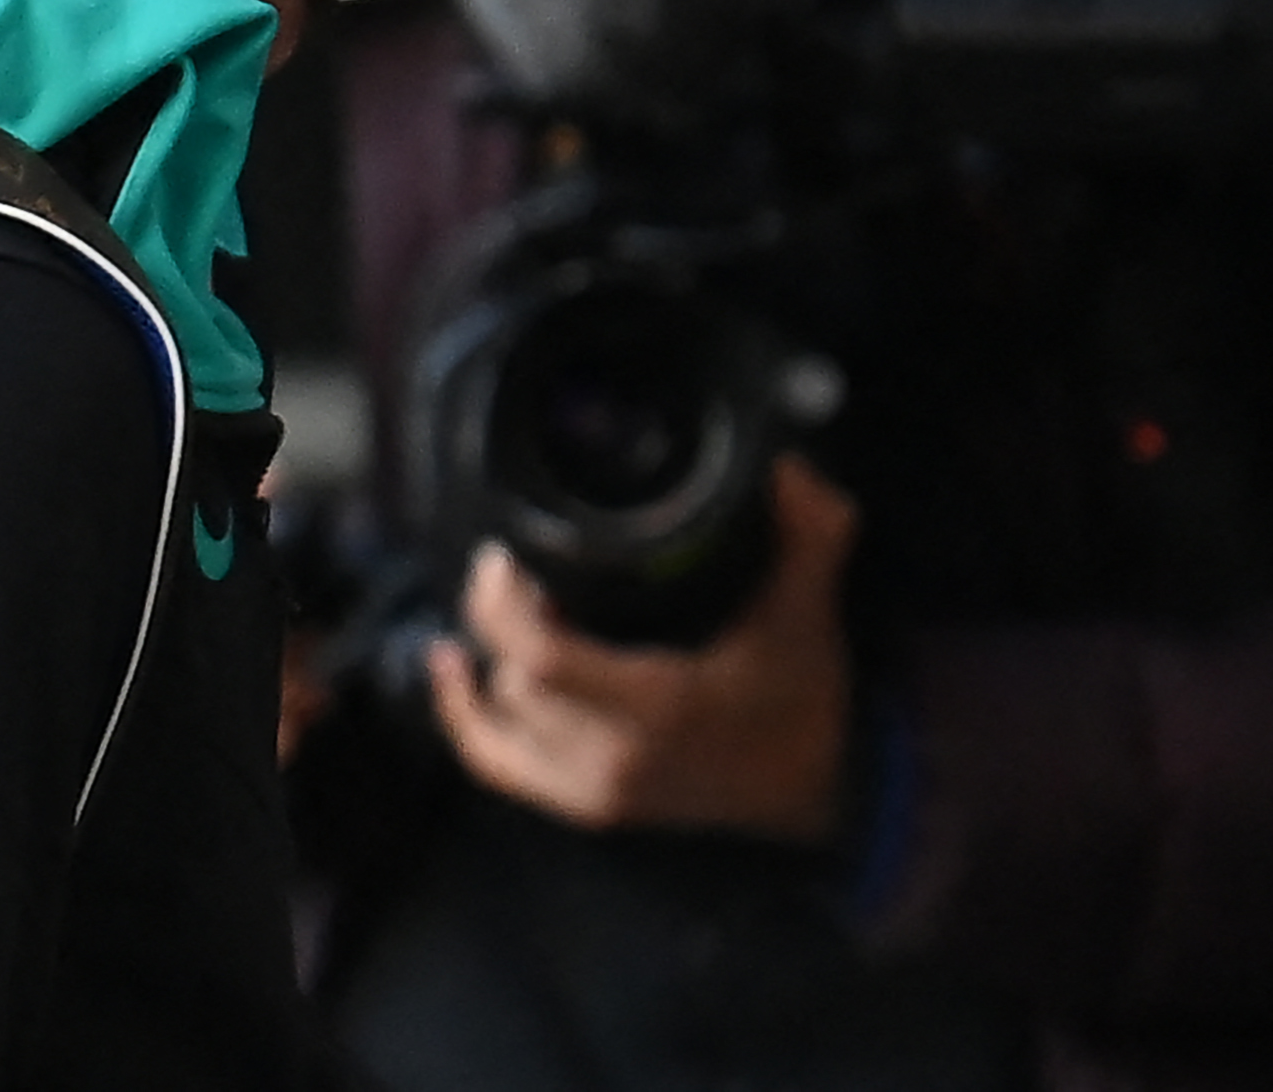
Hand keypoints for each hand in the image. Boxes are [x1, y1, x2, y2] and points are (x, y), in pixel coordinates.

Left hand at [428, 456, 859, 843]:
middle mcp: (617, 758)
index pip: (544, 662)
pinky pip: (499, 764)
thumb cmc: (806, 696)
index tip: (503, 557)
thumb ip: (808, 532)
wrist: (820, 788)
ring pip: (499, 718)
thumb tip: (786, 467)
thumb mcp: (806, 609)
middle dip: (499, 619)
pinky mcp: (589, 804)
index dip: (505, 607)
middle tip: (511, 568)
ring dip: (492, 657)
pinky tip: (452, 666)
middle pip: (513, 683)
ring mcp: (598, 789)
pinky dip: (467, 716)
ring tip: (506, 605)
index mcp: (660, 708)